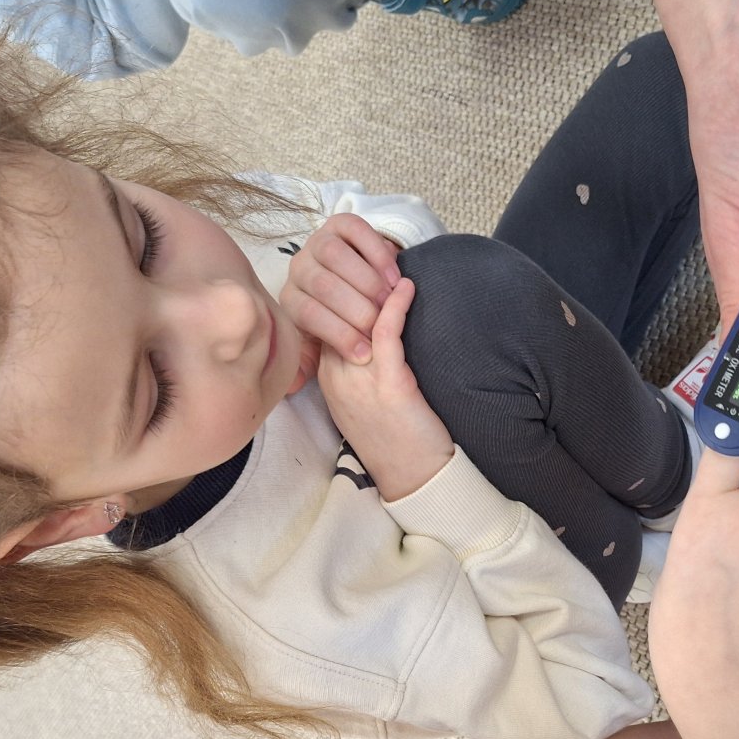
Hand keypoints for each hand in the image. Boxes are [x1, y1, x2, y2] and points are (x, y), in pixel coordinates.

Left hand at [282, 213, 400, 363]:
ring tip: (388, 300)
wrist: (357, 284)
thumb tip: (290, 386)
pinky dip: (376, 253)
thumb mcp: (320, 346)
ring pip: (336, 257)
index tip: (365, 353)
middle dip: (356, 309)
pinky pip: (356, 232)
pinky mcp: (339, 225)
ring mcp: (317, 243)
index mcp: (291, 300)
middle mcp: (298, 269)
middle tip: (380, 325)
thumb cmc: (340, 321)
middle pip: (323, 286)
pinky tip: (393, 276)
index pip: (308, 316)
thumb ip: (306, 363)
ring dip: (366, 281)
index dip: (337, 335)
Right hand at [317, 278, 453, 499]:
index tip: (360, 270)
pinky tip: (408, 287)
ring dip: (375, 288)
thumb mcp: (365, 399)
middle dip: (354, 281)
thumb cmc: (398, 437)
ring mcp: (360, 381)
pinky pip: (386, 333)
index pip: (322, 320)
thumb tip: (368, 328)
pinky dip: (397, 306)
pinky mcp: (389, 385)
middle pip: (334, 313)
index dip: (340, 291)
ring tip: (393, 268)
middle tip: (378, 260)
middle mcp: (338, 377)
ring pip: (357, 319)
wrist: (416, 479)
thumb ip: (359, 364)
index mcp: (328, 379)